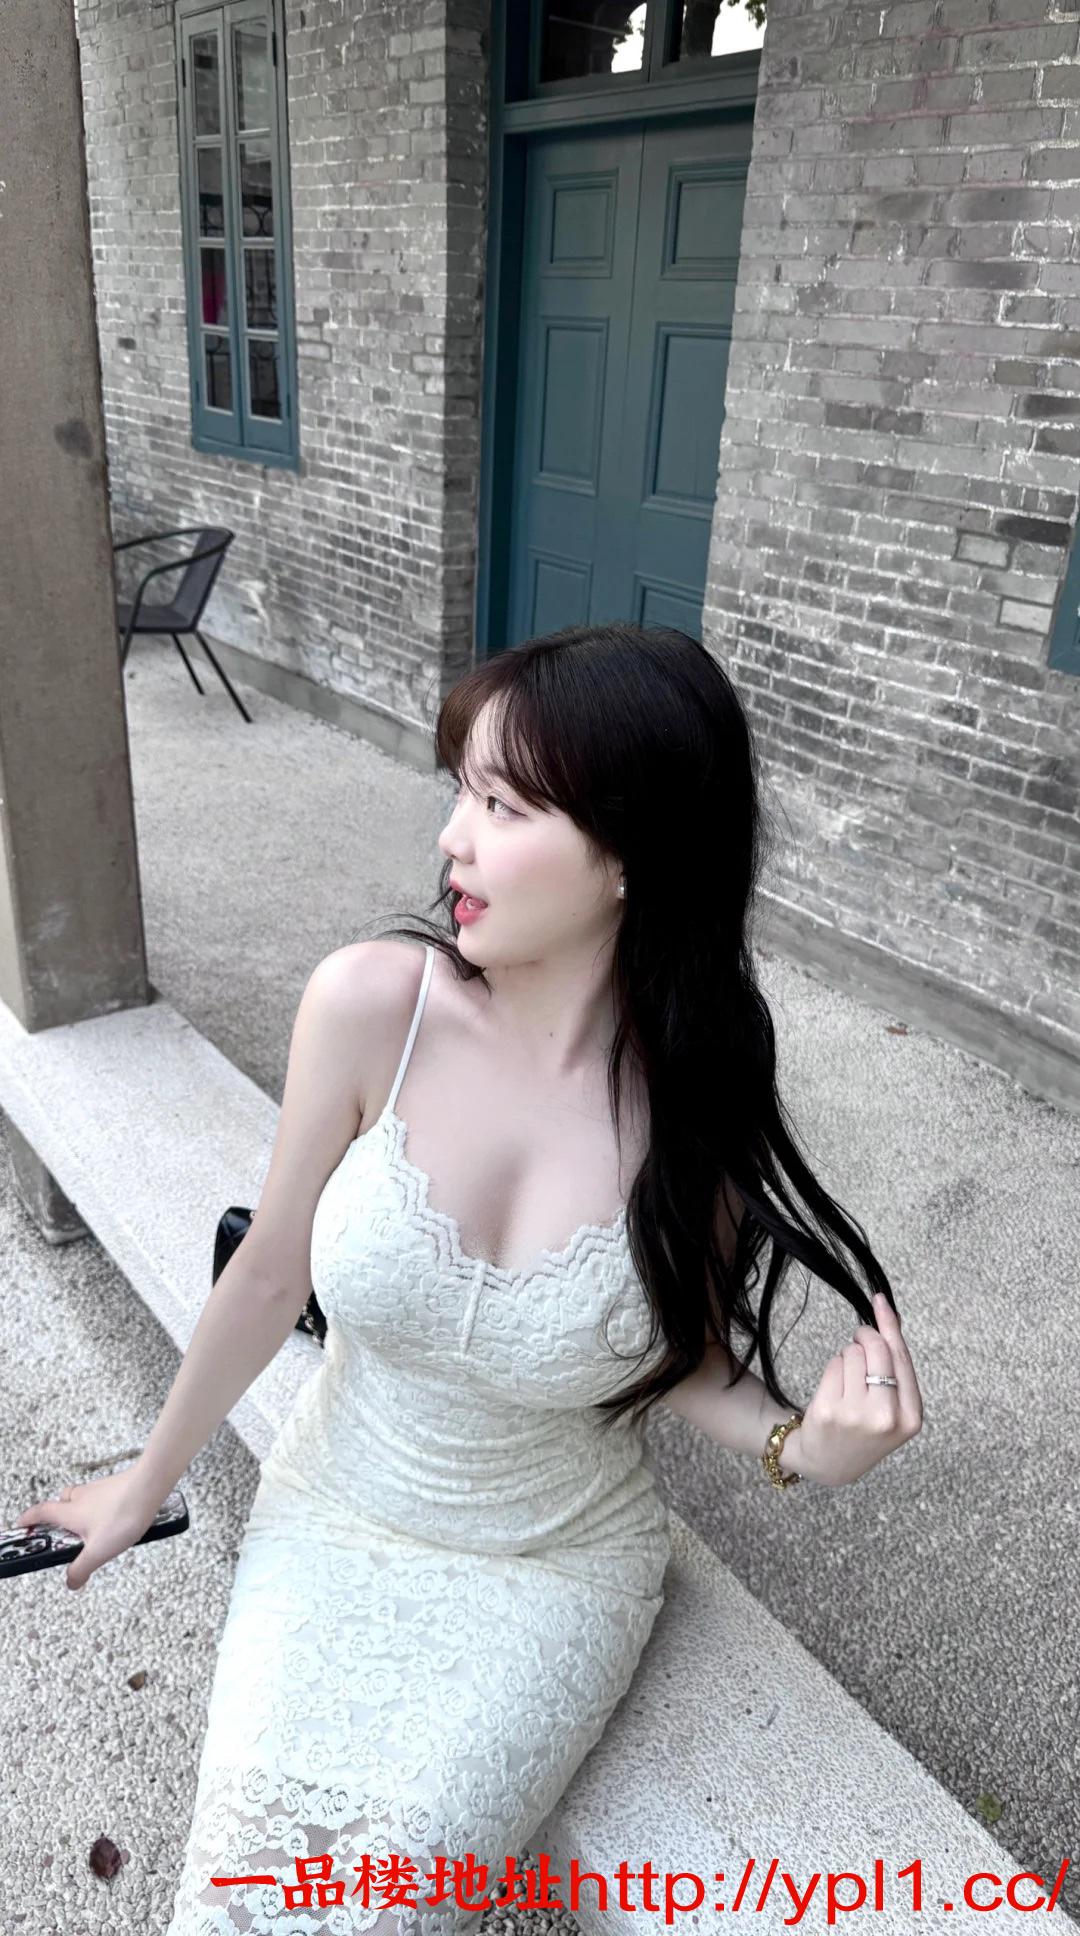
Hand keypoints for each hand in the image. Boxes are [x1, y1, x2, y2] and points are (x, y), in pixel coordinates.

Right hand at [13, 1468, 164, 1590]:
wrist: (150, 1486)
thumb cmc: (122, 1516)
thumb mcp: (98, 1552)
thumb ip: (81, 1569)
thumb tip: (71, 1583)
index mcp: (70, 1512)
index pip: (40, 1512)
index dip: (28, 1518)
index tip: (20, 1524)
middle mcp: (81, 1496)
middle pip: (61, 1501)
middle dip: (58, 1513)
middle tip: (62, 1530)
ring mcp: (99, 1489)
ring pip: (82, 1497)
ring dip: (80, 1509)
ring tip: (91, 1529)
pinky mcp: (116, 1486)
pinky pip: (101, 1496)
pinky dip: (100, 1506)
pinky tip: (113, 1520)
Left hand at [788, 1291, 922, 1486]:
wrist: (830, 1463)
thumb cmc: (865, 1428)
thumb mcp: (892, 1406)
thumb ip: (896, 1366)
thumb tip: (890, 1316)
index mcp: (911, 1417)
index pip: (901, 1357)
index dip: (889, 1325)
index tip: (879, 1300)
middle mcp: (886, 1418)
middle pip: (876, 1349)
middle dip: (864, 1336)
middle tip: (858, 1341)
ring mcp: (856, 1416)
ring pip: (852, 1353)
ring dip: (848, 1356)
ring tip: (849, 1382)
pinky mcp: (829, 1412)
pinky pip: (834, 1365)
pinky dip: (834, 1368)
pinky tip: (835, 1389)